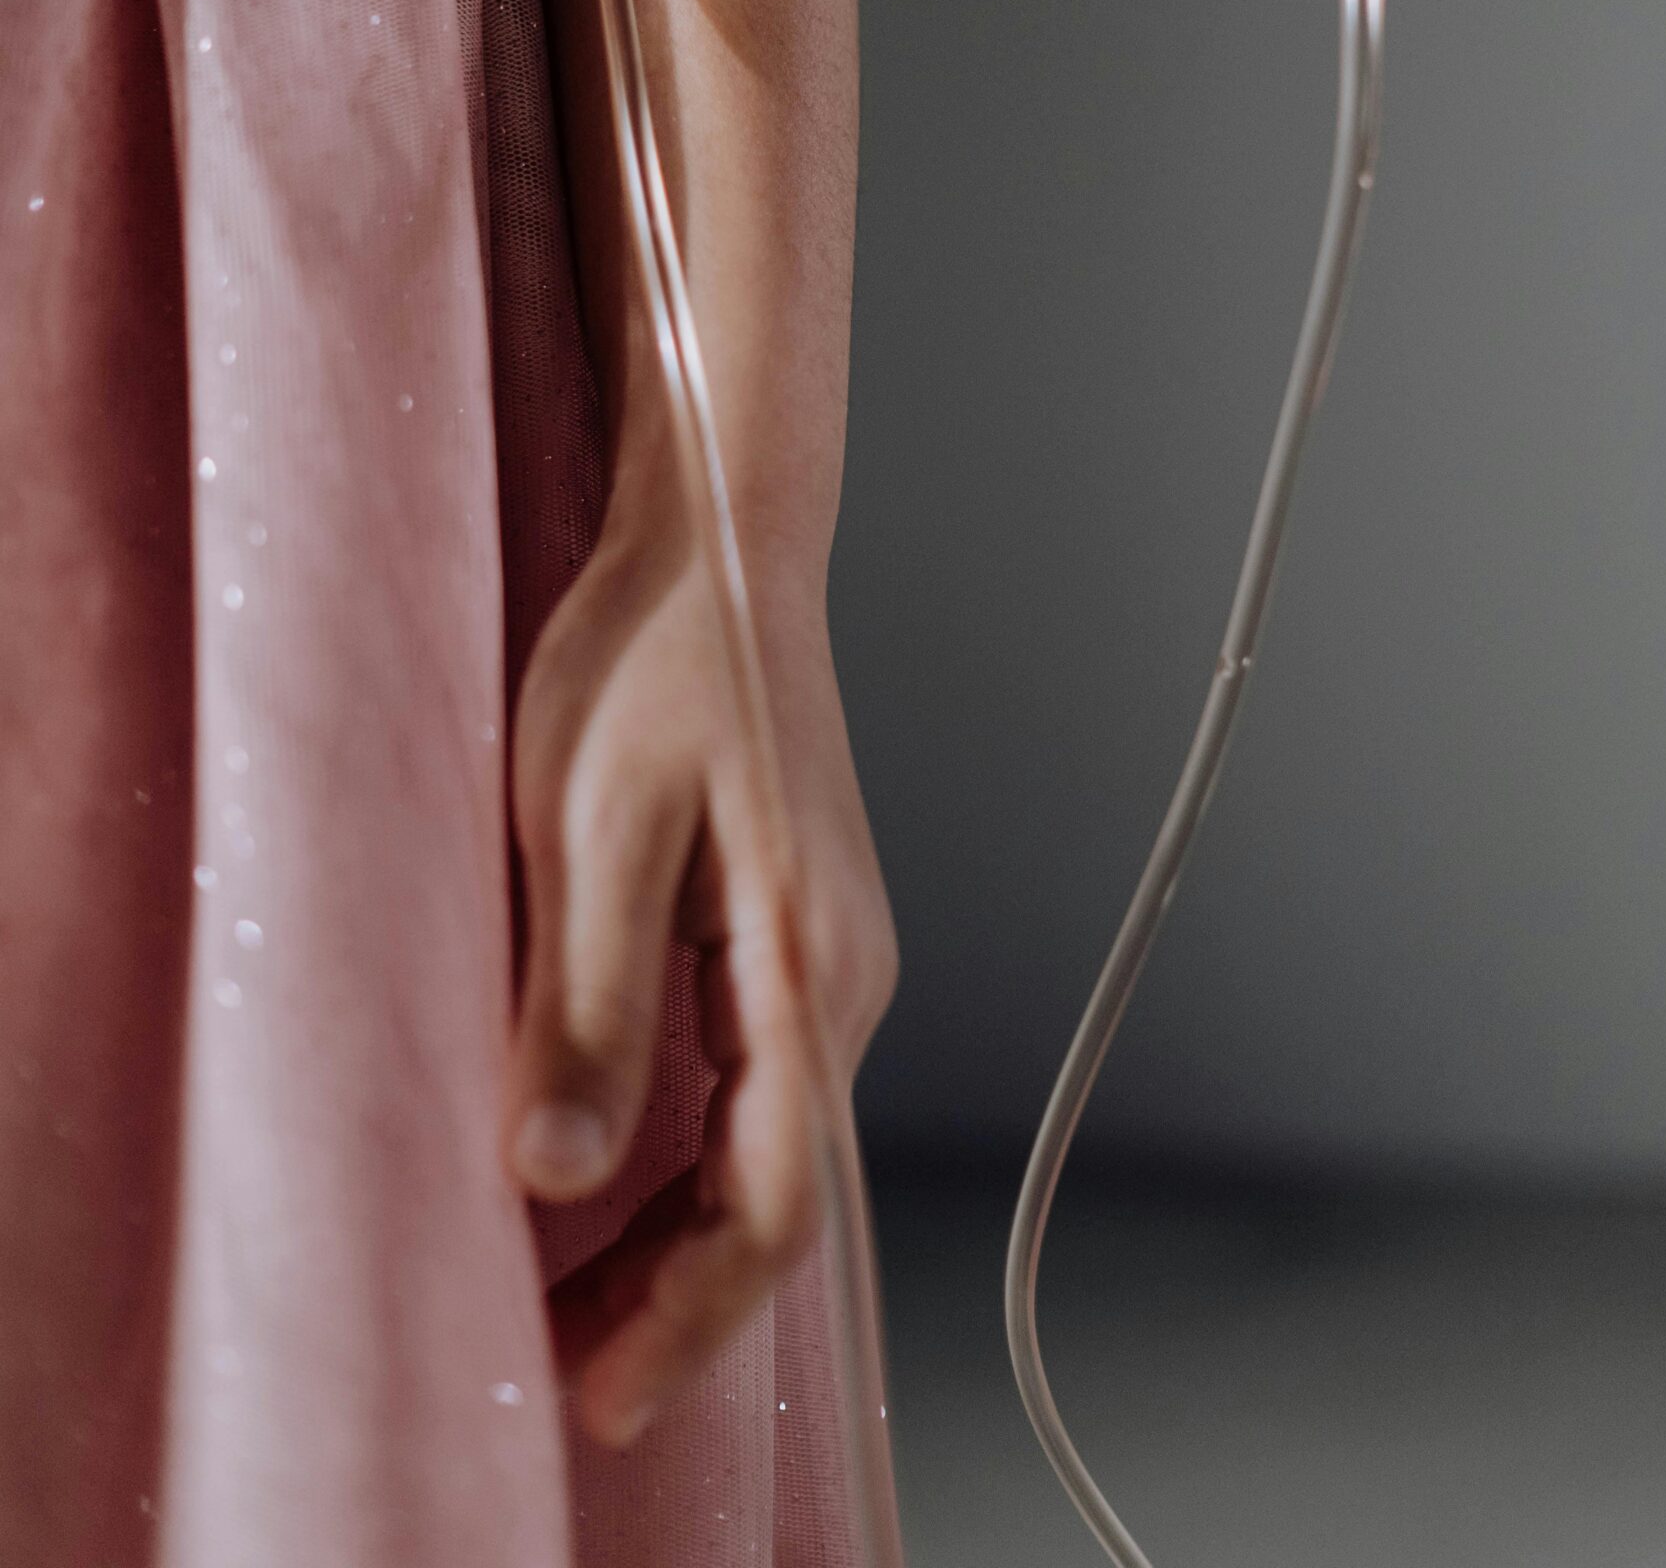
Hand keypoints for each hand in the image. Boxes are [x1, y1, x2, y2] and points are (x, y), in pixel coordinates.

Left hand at [503, 455, 897, 1449]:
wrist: (721, 538)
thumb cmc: (654, 657)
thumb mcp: (590, 828)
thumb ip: (583, 1004)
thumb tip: (553, 1176)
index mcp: (807, 960)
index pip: (768, 1196)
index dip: (687, 1315)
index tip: (601, 1397)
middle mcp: (841, 973)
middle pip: (775, 1190)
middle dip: (674, 1299)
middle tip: (562, 1377)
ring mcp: (825, 951)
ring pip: (763, 1142)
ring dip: (674, 1235)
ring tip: (569, 1305)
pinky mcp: (789, 926)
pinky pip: (751, 1084)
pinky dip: (686, 1159)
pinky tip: (616, 1183)